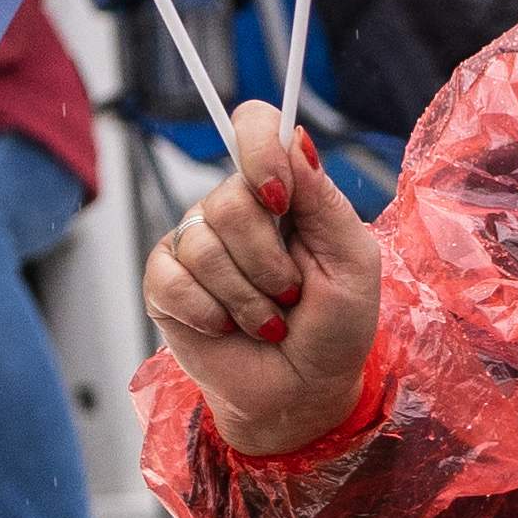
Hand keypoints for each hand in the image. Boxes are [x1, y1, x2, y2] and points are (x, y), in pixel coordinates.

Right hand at [142, 100, 382, 455]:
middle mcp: (234, 208)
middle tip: (290, 292)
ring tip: (269, 321)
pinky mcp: (165, 284)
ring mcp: (195, 244)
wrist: (304, 390)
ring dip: (246, 295)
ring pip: (202, 244)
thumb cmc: (336, 326)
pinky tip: (229, 328)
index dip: (259, 152)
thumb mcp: (352, 260)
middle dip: (267, 259)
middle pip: (228, 200)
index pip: (254, 127)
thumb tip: (297, 141)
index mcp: (282, 190)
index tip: (279, 199)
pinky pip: (171, 279)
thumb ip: (324, 199)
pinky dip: (209, 312)